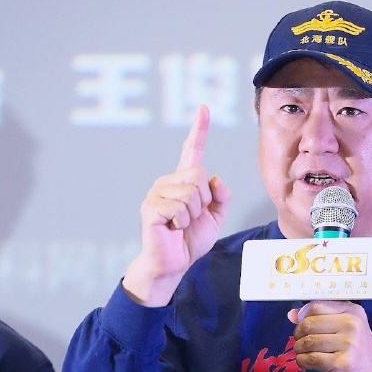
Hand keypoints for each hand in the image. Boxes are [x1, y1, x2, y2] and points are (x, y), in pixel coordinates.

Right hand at [123, 104, 230, 305]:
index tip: (203, 107)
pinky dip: (182, 222)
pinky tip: (172, 229)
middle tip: (192, 218)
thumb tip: (215, 179)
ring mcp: (157, 193)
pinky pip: (179, 207)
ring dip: (193, 214)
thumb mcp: (215, 218)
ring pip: (191, 192)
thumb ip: (221, 198)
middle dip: (204, 201)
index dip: (199, 129)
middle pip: (198, 175)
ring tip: (181, 225)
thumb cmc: (190, 241)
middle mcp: (168, 182)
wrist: (173, 264)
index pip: (191, 150)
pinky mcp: (150, 207)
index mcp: (184, 182)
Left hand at [287, 301, 371, 371]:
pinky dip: (303, 361)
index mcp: (352, 311)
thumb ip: (320, 318)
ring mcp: (347, 344)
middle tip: (301, 343)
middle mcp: (351, 324)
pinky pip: (310, 359)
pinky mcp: (340, 363)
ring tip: (304, 353)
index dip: (303, 317)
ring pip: (307, 342)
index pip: (316, 306)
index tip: (304, 327)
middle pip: (309, 324)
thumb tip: (292, 314)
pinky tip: (307, 363)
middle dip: (299, 335)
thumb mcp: (346, 328)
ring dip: (299, 350)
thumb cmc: (357, 351)